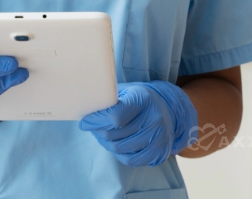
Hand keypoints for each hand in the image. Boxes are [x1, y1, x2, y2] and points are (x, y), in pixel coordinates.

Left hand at [79, 81, 198, 166]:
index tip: (84, 122)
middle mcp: (154, 119)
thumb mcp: (125, 91)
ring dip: (106, 143)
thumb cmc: (139, 99)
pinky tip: (115, 145)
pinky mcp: (159, 153)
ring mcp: (159, 138)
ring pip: (120, 149)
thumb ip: (108, 99)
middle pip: (115, 135)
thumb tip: (85, 109)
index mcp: (143, 99)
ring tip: (102, 135)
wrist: (167, 110)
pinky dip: (119, 154)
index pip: (114, 117)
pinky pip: (131, 160)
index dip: (95, 121)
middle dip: (98, 132)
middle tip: (91, 128)